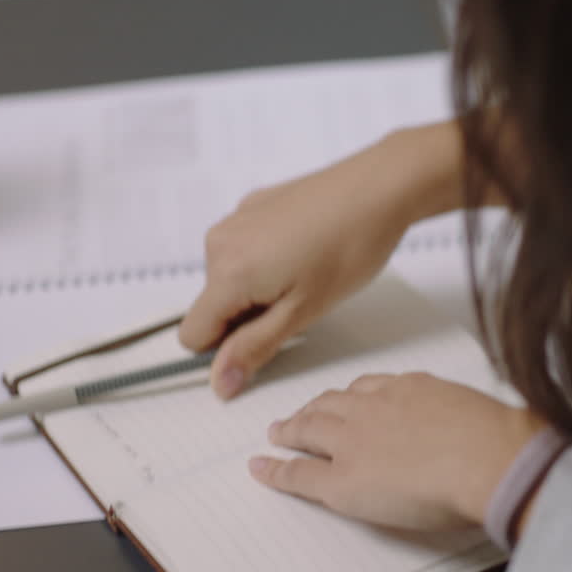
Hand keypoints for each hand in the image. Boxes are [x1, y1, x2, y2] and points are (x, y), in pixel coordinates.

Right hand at [178, 124, 464, 398]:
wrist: (379, 188)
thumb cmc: (349, 248)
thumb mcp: (303, 312)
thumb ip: (254, 348)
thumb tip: (218, 383)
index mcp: (226, 272)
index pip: (192, 336)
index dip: (227, 350)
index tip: (267, 340)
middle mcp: (219, 242)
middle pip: (213, 306)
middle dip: (248, 316)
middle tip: (300, 302)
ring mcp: (236, 219)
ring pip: (230, 278)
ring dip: (259, 288)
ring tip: (307, 274)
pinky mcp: (254, 205)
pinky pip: (244, 248)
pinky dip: (267, 259)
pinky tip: (307, 249)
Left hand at [249, 372, 543, 530]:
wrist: (486, 457)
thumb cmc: (496, 440)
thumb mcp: (481, 414)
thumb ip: (467, 418)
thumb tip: (485, 431)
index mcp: (410, 389)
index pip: (370, 388)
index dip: (350, 396)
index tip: (345, 398)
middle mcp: (376, 407)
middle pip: (333, 403)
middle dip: (313, 408)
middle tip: (300, 415)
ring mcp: (354, 441)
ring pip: (310, 429)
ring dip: (291, 430)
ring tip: (278, 434)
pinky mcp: (342, 478)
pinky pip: (299, 471)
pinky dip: (276, 469)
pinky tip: (262, 467)